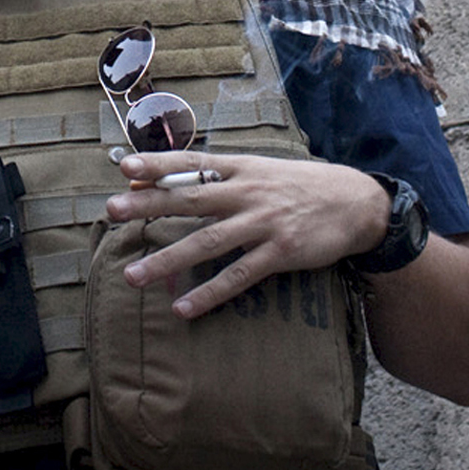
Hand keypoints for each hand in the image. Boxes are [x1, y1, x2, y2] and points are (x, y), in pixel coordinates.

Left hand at [102, 151, 389, 319]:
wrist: (355, 203)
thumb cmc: (299, 187)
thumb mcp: (260, 172)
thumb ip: (219, 177)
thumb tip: (168, 181)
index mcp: (242, 168)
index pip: (193, 161)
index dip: (159, 163)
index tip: (124, 166)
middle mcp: (248, 192)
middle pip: (190, 198)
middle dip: (149, 204)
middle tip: (112, 210)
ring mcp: (264, 223)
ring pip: (207, 242)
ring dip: (167, 260)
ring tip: (133, 277)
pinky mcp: (280, 252)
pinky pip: (238, 276)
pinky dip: (209, 292)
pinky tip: (184, 308)